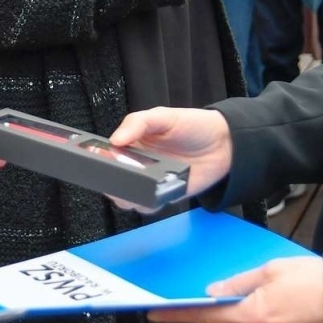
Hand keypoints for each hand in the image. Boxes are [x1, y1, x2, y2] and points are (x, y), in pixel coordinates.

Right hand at [108, 106, 233, 202]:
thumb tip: (114, 140)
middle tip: (114, 177)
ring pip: (128, 197)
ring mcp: (151, 181)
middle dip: (109, 181)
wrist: (225, 143)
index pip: (108, 154)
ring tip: (129, 190)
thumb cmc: (192, 125)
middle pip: (114, 179)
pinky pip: (150, 206)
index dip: (100, 158)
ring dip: (125, 196)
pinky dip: (146, 204)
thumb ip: (138, 123)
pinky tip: (149, 196)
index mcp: (133, 142)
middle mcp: (139, 164)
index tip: (97, 160)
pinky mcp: (166, 195)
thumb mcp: (163, 116)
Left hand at [148, 256, 322, 322]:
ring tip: (280, 289)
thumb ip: (240, 282)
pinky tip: (288, 302)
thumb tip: (214, 290)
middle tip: (253, 284)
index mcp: (254, 315)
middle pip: (232, 319)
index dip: (179, 313)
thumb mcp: (273, 270)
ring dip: (256, 307)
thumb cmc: (317, 280)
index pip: (207, 315)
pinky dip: (272, 316)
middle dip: (234, 302)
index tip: (155, 311)